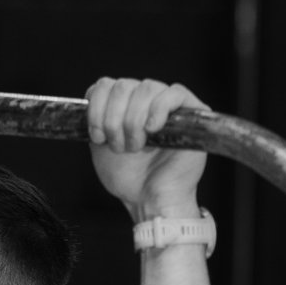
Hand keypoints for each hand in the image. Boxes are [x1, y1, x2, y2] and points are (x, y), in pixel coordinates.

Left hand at [86, 77, 208, 219]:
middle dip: (115, 120)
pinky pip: (175, 92)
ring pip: (147, 88)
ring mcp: (168, 105)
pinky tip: (153, 129)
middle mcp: (144, 101)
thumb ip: (97, 119)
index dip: (97, 108)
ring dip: (135, 120)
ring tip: (137, 146)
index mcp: (122, 106)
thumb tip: (93, 96)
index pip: (105, 85)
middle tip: (120, 148)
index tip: (97, 137)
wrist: (148, 199)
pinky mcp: (193, 111)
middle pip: (123, 86)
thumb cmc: (128, 178)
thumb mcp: (100, 147)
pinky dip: (159, 109)